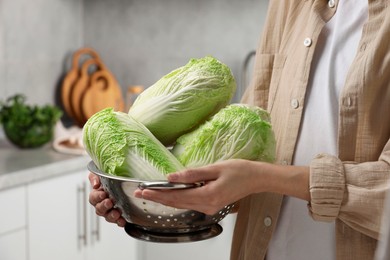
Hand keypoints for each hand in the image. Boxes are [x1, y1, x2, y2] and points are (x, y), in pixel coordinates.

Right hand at [88, 173, 125, 226]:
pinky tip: (123, 221)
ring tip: (117, 213)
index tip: (103, 194)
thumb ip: (95, 177)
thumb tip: (95, 184)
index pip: (93, 198)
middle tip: (109, 202)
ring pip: (107, 216)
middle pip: (99, 209)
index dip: (97, 196)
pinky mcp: (119, 216)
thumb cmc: (110, 178)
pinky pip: (118, 221)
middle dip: (104, 206)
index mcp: (97, 195)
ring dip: (111, 215)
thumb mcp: (101, 173)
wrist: (124, 183)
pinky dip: (120, 222)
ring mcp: (110, 211)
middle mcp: (102, 205)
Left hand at [134, 159, 259, 214]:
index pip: (177, 196)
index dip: (159, 193)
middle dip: (157, 197)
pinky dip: (177, 199)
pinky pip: (189, 203)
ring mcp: (209, 207)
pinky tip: (169, 193)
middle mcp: (207, 205)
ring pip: (182, 204)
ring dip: (165, 199)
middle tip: (140, 191)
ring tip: (150, 192)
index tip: (144, 189)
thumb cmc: (239, 170)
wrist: (256, 178)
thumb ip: (192, 174)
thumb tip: (171, 176)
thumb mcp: (215, 168)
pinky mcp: (211, 205)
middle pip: (176, 203)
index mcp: (208, 196)